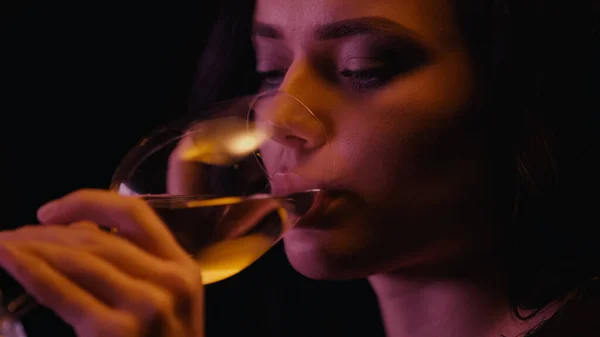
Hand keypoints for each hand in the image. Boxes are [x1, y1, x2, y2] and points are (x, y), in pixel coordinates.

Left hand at [0, 189, 203, 336]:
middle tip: (12, 235)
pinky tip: (6, 258)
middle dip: (47, 231)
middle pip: (99, 236)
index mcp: (183, 269)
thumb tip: (77, 230)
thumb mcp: (165, 306)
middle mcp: (169, 282)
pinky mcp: (116, 333)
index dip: (88, 201)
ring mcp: (145, 307)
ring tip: (4, 246)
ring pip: (78, 256)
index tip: (50, 211)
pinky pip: (61, 290)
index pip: (136, 214)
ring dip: (32, 247)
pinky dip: (29, 270)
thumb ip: (135, 268)